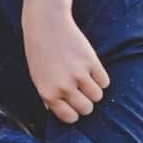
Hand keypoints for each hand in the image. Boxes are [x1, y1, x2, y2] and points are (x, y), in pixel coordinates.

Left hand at [22, 3, 110, 123]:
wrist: (46, 25)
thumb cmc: (40, 53)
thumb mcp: (38, 79)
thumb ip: (50, 98)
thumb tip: (66, 114)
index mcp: (48, 94)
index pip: (70, 118)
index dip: (74, 112)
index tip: (72, 103)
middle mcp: (64, 87)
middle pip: (87, 109)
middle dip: (85, 102)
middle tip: (80, 90)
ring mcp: (79, 74)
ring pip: (97, 96)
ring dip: (94, 90)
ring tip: (85, 78)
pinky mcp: (91, 62)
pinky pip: (104, 82)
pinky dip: (100, 78)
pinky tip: (91, 69)